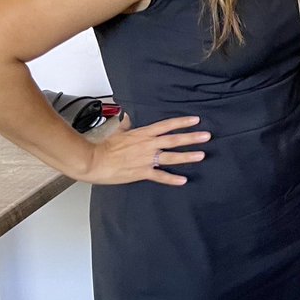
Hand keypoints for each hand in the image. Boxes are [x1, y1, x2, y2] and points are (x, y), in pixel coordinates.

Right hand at [78, 115, 208, 185]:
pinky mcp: (141, 172)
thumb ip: (126, 125)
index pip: (166, 125)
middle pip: (174, 140)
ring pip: (171, 157)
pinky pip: (160, 176)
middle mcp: (147, 145)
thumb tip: (128, 119)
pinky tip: (183, 180)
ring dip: (187, 156)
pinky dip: (172, 179)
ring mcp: (146, 159)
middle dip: (192, 138)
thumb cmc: (103, 147)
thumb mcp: (117, 132)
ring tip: (201, 155)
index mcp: (142, 134)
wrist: (92, 160)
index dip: (182, 122)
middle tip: (207, 136)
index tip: (196, 120)